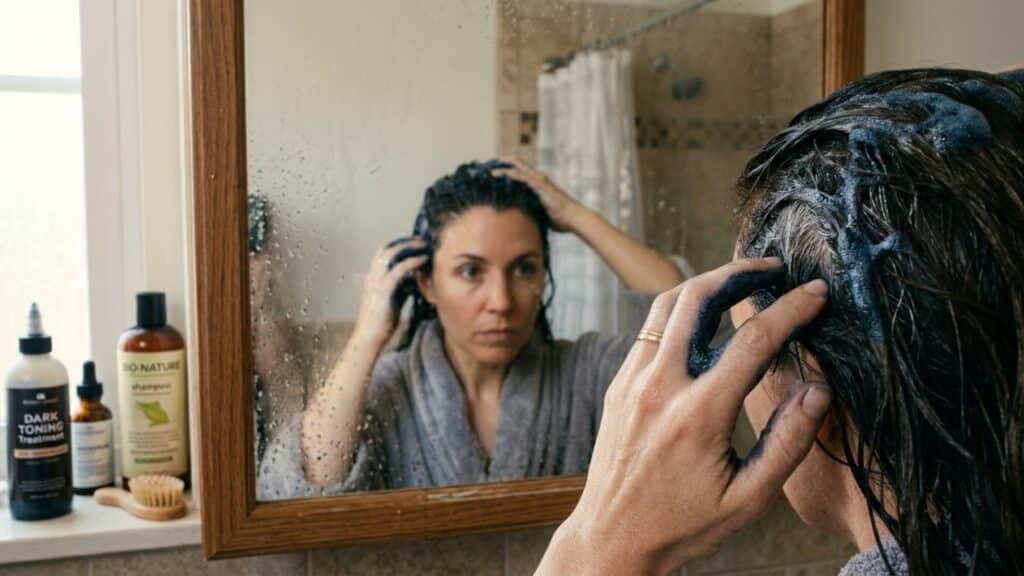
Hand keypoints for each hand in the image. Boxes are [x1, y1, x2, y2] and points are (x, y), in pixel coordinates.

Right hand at [353, 237, 428, 347]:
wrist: (370, 338)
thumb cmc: (382, 323)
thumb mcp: (394, 301)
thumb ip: (401, 289)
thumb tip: (414, 281)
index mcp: (373, 278)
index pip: (383, 253)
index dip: (398, 245)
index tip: (414, 243)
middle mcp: (372, 276)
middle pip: (386, 248)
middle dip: (404, 241)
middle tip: (421, 240)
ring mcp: (376, 281)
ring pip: (391, 254)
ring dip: (409, 247)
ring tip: (423, 246)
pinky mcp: (383, 289)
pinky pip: (399, 268)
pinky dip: (412, 261)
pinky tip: (423, 260)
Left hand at [491, 156, 586, 231]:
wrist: (573, 218)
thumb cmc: (561, 218)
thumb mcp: (541, 213)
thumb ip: (531, 210)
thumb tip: (520, 218)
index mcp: (539, 184)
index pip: (521, 172)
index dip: (508, 169)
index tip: (494, 172)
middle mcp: (538, 178)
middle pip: (518, 164)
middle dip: (502, 163)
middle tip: (488, 166)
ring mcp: (539, 180)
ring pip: (517, 167)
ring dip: (502, 166)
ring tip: (487, 168)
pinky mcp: (539, 184)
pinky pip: (520, 176)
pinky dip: (507, 173)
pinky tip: (496, 174)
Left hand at [537, 258, 831, 574]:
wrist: (611, 538)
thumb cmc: (683, 526)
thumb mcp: (749, 500)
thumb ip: (788, 442)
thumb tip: (819, 389)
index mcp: (698, 415)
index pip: (753, 341)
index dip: (792, 309)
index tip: (817, 293)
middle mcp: (659, 387)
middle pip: (696, 298)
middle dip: (739, 271)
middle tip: (773, 268)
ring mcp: (631, 381)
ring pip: (665, 304)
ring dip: (705, 283)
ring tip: (741, 281)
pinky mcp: (618, 384)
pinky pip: (649, 329)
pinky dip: (679, 309)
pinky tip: (705, 318)